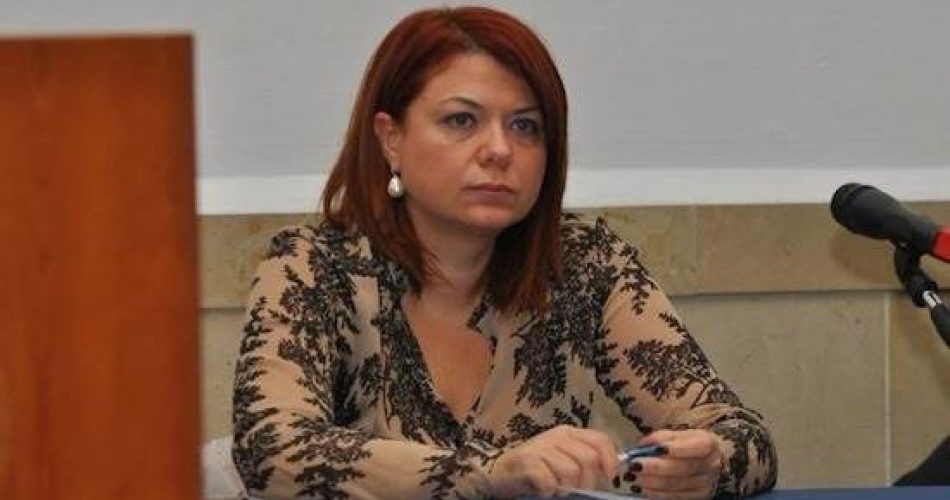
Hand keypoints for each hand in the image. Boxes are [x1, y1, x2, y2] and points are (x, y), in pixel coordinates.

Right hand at [487, 425, 619, 497]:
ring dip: (568, 489)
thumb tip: (607, 476)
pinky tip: (545, 490)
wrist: (498, 473)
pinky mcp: (526, 461)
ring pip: (572, 471)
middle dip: (589, 482)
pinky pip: (550, 481)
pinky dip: (550, 491)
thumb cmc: (535, 469)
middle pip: (589, 459)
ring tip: (559, 491)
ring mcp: (541, 447)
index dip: (610, 460)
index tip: (609, 477)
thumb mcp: (562, 459)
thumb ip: (582, 460)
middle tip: (578, 492)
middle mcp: (557, 436)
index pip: (600, 440)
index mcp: (569, 433)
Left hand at [626, 429, 723, 498]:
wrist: (707, 462)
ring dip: (651, 483)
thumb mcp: (679, 435)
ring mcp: (705, 484)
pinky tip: (641, 489)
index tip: (654, 448)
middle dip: (655, 468)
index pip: (695, 447)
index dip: (675, 448)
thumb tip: (643, 444)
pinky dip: (655, 494)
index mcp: (708, 444)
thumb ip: (662, 437)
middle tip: (634, 465)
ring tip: (633, 478)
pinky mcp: (697, 496)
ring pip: (676, 485)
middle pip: (683, 469)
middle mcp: (710, 465)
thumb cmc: (688, 445)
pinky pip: (674, 497)